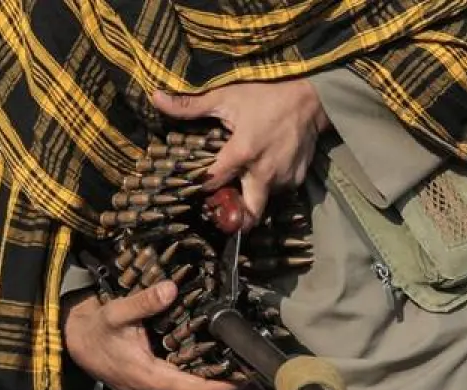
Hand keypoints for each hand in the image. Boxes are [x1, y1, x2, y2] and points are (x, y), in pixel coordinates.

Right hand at [63, 281, 240, 389]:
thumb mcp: (117, 312)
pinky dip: (200, 383)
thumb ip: (144, 302)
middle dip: (226, 386)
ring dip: (214, 386)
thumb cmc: (98, 329)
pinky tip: (214, 367)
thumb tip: (171, 288)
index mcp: (150, 377)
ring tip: (239, 368)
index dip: (223, 387)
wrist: (77, 345)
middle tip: (251, 367)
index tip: (246, 378)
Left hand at [150, 79, 329, 227]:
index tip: (194, 190)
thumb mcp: (226, 96)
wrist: (310, 99)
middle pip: (248, 214)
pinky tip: (265, 168)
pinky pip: (279, 190)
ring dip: (251, 195)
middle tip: (223, 211)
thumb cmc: (265, 95)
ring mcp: (283, 179)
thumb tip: (156, 98)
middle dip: (235, 218)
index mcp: (242, 153)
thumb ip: (191, 105)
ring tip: (245, 179)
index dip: (201, 188)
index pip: (214, 184)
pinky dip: (270, 184)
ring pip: (262, 200)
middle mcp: (263, 172)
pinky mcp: (297, 180)